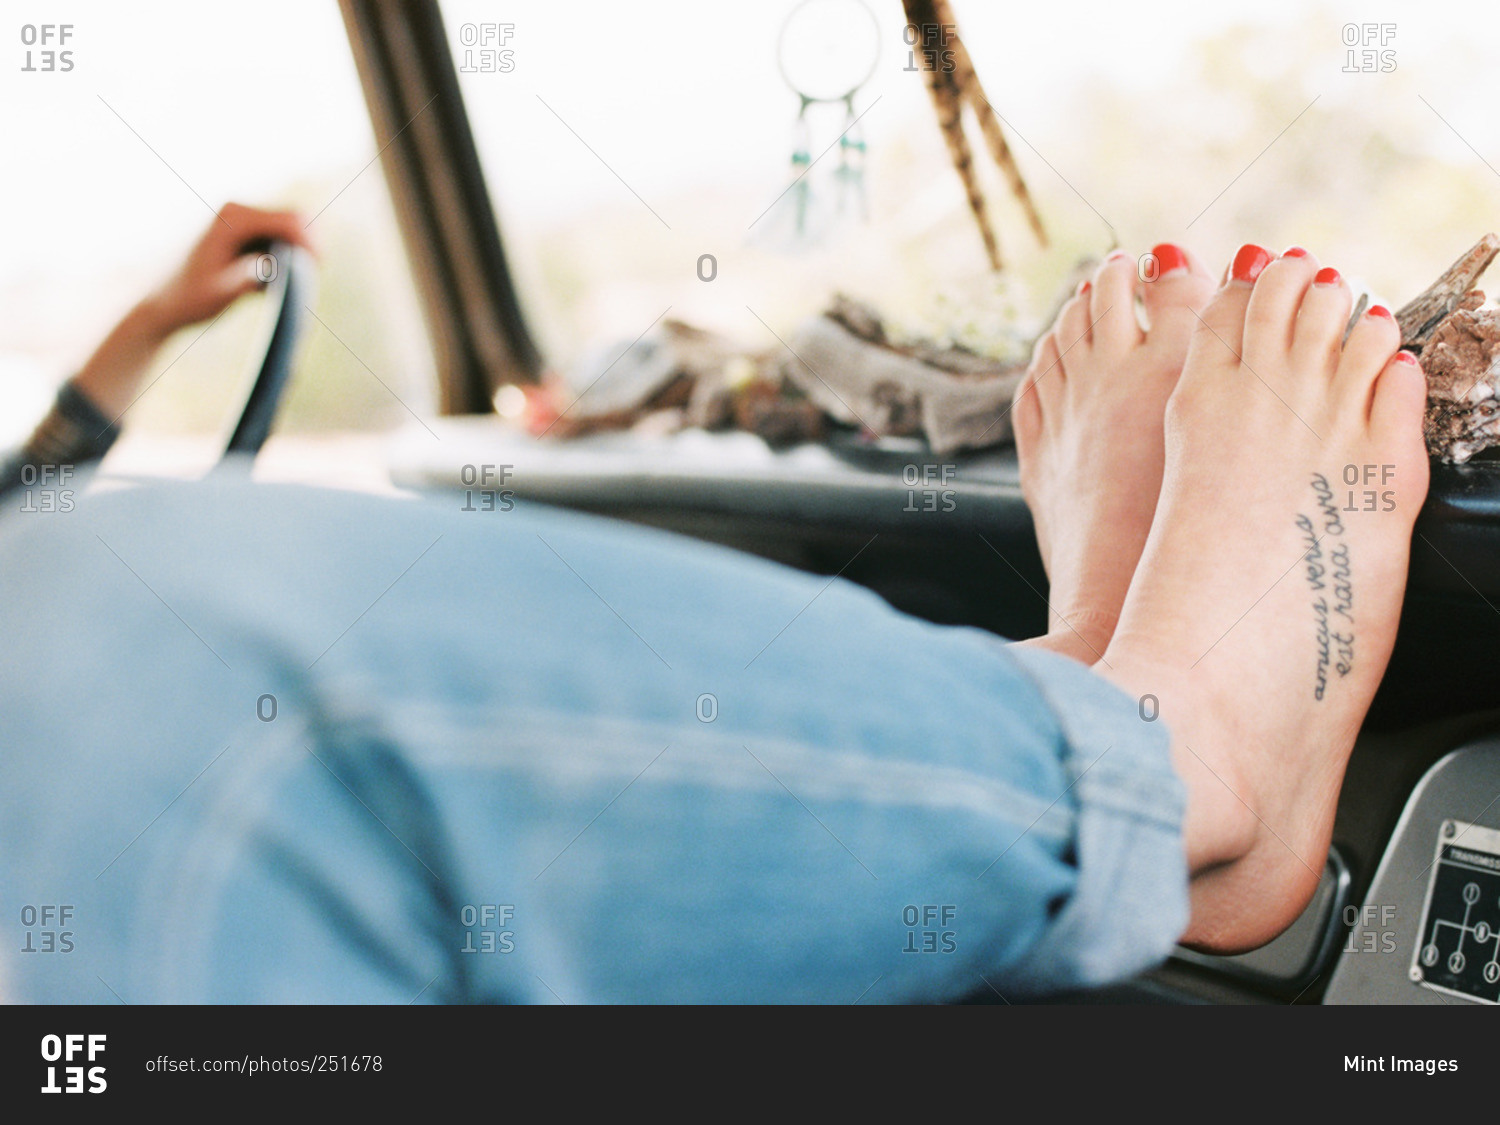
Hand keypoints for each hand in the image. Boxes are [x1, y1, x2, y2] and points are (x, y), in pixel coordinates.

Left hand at [71, 203, 314, 418]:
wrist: (163, 304)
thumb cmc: (189, 299)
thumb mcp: (219, 294)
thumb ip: (245, 280)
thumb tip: (272, 268)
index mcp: (233, 218)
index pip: (290, 220)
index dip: (311, 244)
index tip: (317, 271)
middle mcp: (239, 212)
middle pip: (296, 220)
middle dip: (308, 249)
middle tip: (308, 280)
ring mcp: (243, 222)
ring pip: (292, 231)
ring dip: (298, 256)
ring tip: (288, 285)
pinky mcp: (246, 236)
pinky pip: (281, 241)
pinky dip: (287, 261)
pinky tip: (271, 284)